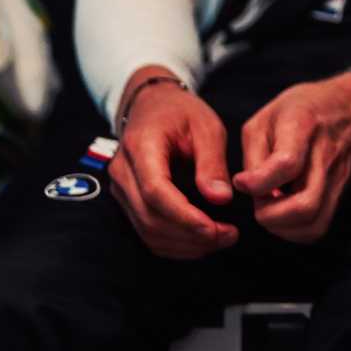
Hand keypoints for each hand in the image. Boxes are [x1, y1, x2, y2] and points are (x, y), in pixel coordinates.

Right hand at [107, 69, 237, 258]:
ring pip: (147, 231)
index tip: (215, 229)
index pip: (155, 191)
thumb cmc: (181, 112)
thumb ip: (212, 162)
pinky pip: (147, 231)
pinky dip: (174, 243)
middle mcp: (123, 171)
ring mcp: (121, 189)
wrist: (152, 105)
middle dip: (191, 235)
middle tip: (229, 236)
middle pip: (150, 217)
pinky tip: (201, 240)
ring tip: (221, 239)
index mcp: (141, 146)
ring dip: (185, 244)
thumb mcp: (206, 126)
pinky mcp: (127, 201)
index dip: (185, 216)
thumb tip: (221, 199)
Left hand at [232, 72, 350, 244]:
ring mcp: (337, 177)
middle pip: (305, 204)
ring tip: (270, 211)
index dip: (258, 183)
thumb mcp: (266, 117)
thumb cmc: (303, 108)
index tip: (242, 182)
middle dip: (270, 216)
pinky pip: (320, 226)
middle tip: (258, 203)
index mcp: (302, 126)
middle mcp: (325, 155)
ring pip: (315, 224)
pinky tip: (284, 215)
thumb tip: (246, 189)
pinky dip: (297, 231)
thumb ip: (253, 154)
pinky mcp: (341, 193)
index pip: (286, 164)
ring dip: (284, 228)